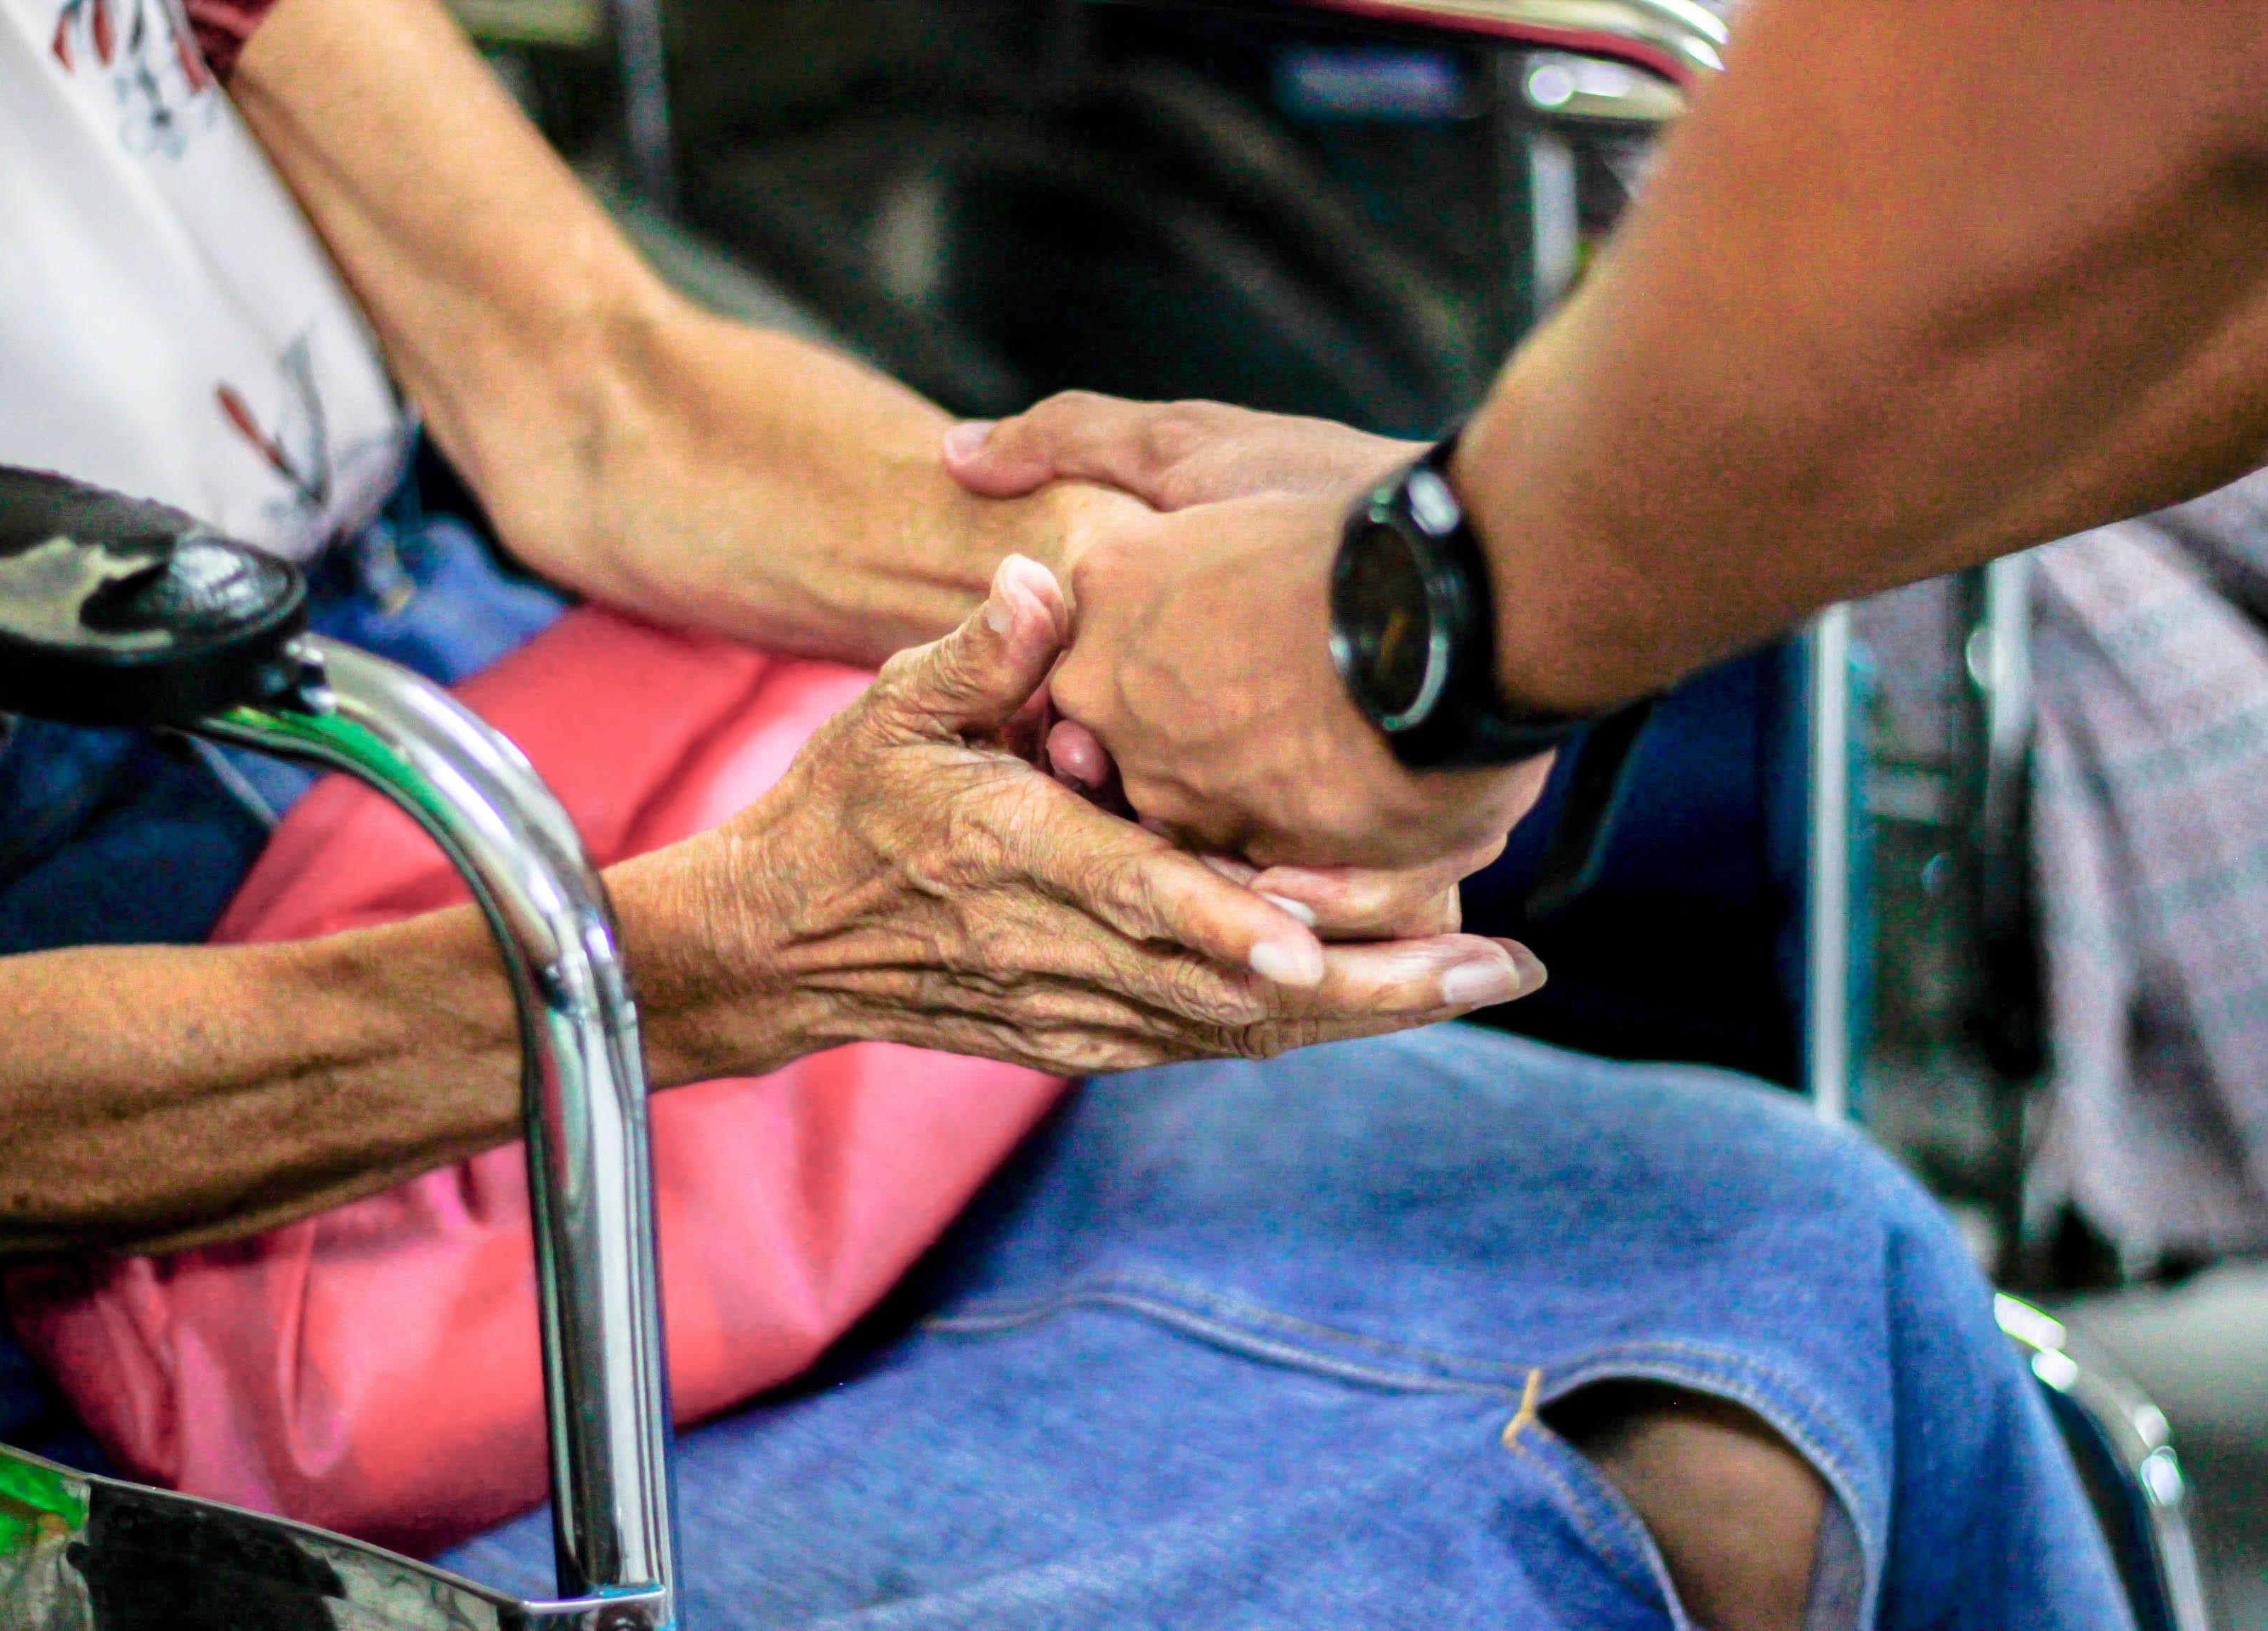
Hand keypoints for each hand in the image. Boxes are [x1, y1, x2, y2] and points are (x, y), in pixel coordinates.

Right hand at [634, 556, 1542, 1081]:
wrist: (771, 951)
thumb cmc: (838, 812)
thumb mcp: (890, 709)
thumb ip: (983, 651)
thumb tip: (1052, 575)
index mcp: (1008, 859)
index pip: (1134, 896)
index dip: (1226, 924)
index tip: (1321, 945)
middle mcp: (1050, 951)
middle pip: (1227, 990)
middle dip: (1367, 986)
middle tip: (1496, 967)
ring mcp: (1071, 1011)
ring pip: (1236, 1028)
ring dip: (1362, 1014)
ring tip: (1482, 979)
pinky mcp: (1081, 1039)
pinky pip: (1206, 1040)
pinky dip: (1300, 1025)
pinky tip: (1388, 999)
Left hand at [948, 393, 1530, 885]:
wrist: (1473, 596)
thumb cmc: (1338, 511)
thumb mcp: (1197, 448)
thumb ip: (1070, 441)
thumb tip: (958, 455)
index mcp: (1100, 642)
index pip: (1074, 684)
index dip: (1133, 672)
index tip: (1193, 654)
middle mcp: (1135, 740)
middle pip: (1137, 770)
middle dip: (1187, 755)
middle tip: (1264, 714)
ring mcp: (1211, 813)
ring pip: (1213, 836)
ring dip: (1259, 819)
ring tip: (1333, 772)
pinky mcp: (1294, 870)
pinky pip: (1288, 890)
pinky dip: (1322, 873)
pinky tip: (1363, 829)